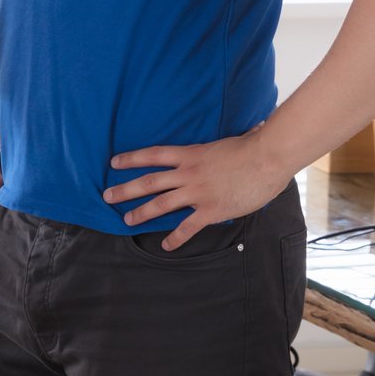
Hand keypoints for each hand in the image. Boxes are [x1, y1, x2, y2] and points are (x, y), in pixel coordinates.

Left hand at [103, 126, 293, 249]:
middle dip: (125, 189)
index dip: (132, 158)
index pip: (153, 155)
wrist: (268, 158)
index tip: (114, 162)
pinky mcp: (211, 210)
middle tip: (107, 196)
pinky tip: (166, 246)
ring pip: (161, 203)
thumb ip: (221, 146)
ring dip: (141, 212)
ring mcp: (198, 192)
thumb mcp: (228, 142)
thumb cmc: (254, 147)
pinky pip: (188, 227)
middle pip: (149, 181)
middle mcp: (188, 173)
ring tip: (126, 220)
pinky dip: (175, 238)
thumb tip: (242, 129)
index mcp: (191, 154)